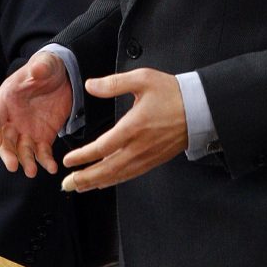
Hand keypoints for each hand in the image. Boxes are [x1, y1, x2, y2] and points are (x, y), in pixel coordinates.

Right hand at [0, 51, 72, 176]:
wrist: (63, 76)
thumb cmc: (47, 68)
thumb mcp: (45, 64)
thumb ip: (40, 67)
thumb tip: (37, 69)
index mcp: (6, 100)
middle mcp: (13, 119)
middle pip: (4, 140)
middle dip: (7, 153)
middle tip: (13, 165)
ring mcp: (27, 130)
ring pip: (22, 150)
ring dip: (26, 161)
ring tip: (32, 172)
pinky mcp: (43, 136)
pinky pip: (42, 152)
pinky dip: (46, 161)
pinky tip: (52, 168)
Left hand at [60, 68, 187, 190]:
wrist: (199, 108)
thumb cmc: (173, 94)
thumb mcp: (143, 79)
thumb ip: (114, 83)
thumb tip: (91, 85)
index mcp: (134, 126)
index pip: (103, 146)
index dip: (84, 156)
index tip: (69, 160)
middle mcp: (140, 146)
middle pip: (107, 168)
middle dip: (85, 178)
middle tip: (66, 184)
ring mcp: (147, 156)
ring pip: (118, 175)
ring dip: (97, 183)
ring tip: (79, 187)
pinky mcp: (154, 160)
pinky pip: (130, 174)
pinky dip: (114, 181)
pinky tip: (105, 182)